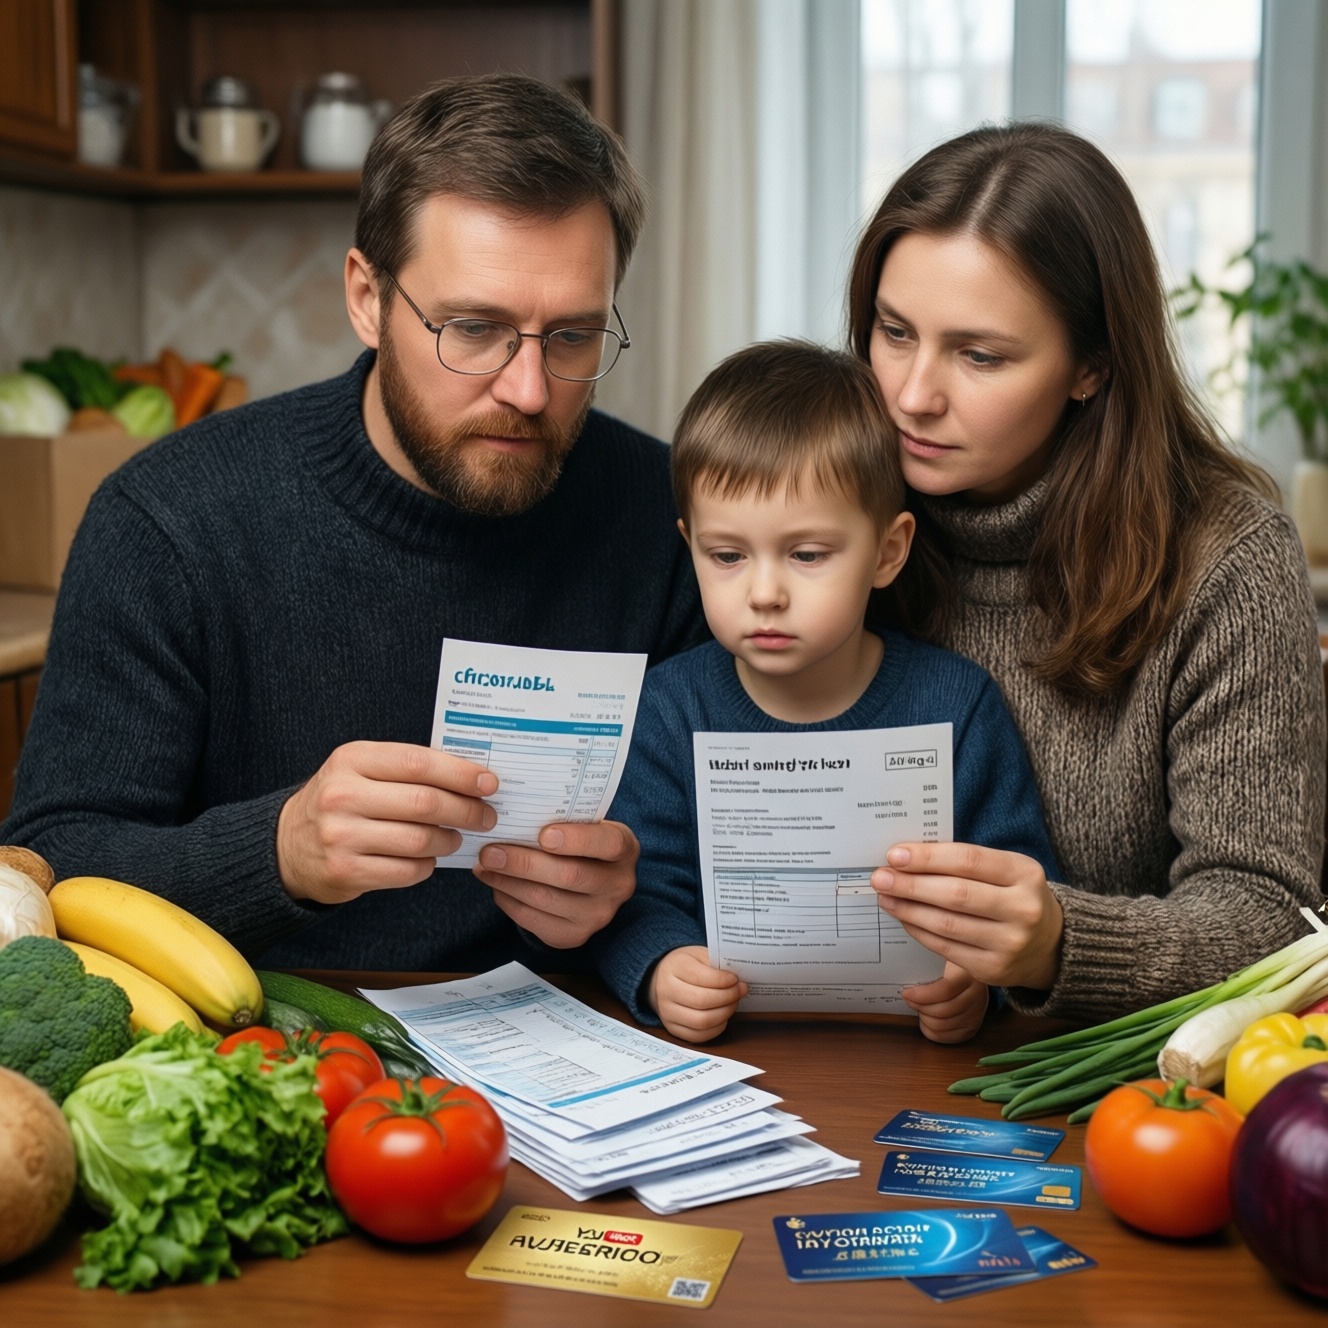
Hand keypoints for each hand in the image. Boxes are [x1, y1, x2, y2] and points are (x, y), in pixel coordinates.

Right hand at [277, 740, 497, 904]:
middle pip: (425, 803)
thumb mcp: (362, 769)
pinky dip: (427, 865)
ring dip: (449, 840)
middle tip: (486, 816)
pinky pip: (406, 870)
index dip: (460, 773)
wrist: (289, 845)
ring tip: (456, 837)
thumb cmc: (342, 801)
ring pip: (420, 840)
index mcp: (351, 759)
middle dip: (466, 810)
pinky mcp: (345, 872)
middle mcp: (343, 795)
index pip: (418, 762)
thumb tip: (472, 776)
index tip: (489, 783)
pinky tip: (428, 857)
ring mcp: (341, 836)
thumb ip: (407, 767)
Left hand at [473, 819, 639, 948]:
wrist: (591, 879)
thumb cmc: (580, 842)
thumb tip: (513, 813)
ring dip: (507, 882)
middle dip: (524, 863)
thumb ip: (561, 819)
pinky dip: (508, 900)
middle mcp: (618, 886)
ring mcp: (598, 916)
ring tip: (484, 865)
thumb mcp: (584, 824)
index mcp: (625, 849)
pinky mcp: (574, 936)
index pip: (608, 843)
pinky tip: (496, 883)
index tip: (543, 834)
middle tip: (490, 852)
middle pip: (569, 876)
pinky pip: (533, 920)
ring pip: (545, 899)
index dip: (576, 839)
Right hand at [648, 945, 748, 1042]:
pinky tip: (723, 1016)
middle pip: (702, 1001)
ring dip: (725, 1014)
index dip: (723, 980)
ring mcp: (667, 1012)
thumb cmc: (686, 966)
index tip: (736, 979)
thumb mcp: (699, 956)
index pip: (701, 977)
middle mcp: (666, 991)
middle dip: (728, 997)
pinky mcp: (672, 1029)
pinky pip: (699, 1035)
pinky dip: (716, 1028)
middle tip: (740, 991)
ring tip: (733, 1003)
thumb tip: (737, 981)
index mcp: (674, 967)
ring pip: (702, 1021)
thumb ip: (716, 965)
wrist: (662, 979)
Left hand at [873, 842, 1062, 990]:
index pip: (968, 860)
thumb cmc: (1014, 895)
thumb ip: (964, 863)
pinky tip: (905, 918)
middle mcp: (1022, 909)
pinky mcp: (993, 970)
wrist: (1050, 944)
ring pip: (947, 924)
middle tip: (880, 877)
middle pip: (955, 894)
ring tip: (885, 897)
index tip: (895, 855)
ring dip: (909, 910)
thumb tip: (907, 858)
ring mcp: (1009, 943)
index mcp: (1025, 873)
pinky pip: (946, 948)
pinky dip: (920, 931)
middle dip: (911, 885)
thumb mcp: (1005, 871)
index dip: (927, 858)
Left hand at [903, 962, 988, 1042]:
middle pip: (942, 1011)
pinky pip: (944, 1037)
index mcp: (969, 974)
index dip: (922, 995)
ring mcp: (976, 1014)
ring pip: (942, 1025)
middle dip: (920, 1007)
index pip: (945, 991)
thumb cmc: (950, 965)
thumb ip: (929, 963)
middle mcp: (977, 996)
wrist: (970, 976)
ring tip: (918, 1007)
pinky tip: (925, 1018)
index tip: (906, 992)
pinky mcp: (971, 1028)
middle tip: (908, 999)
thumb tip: (906, 974)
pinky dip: (929, 1029)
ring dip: (924, 1018)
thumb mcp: (944, 956)